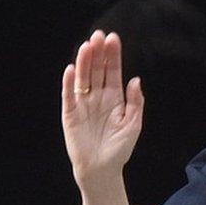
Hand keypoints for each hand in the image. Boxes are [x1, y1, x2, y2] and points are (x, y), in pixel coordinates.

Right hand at [61, 30, 143, 189]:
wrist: (102, 170)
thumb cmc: (119, 148)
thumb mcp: (133, 124)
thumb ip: (136, 102)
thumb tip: (137, 79)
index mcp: (115, 97)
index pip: (113, 71)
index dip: (113, 55)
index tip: (114, 38)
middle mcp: (98, 97)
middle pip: (97, 70)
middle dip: (98, 53)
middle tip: (99, 35)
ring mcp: (83, 104)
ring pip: (83, 78)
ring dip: (84, 62)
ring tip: (87, 46)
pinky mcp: (70, 115)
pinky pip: (68, 96)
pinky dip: (69, 83)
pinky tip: (71, 69)